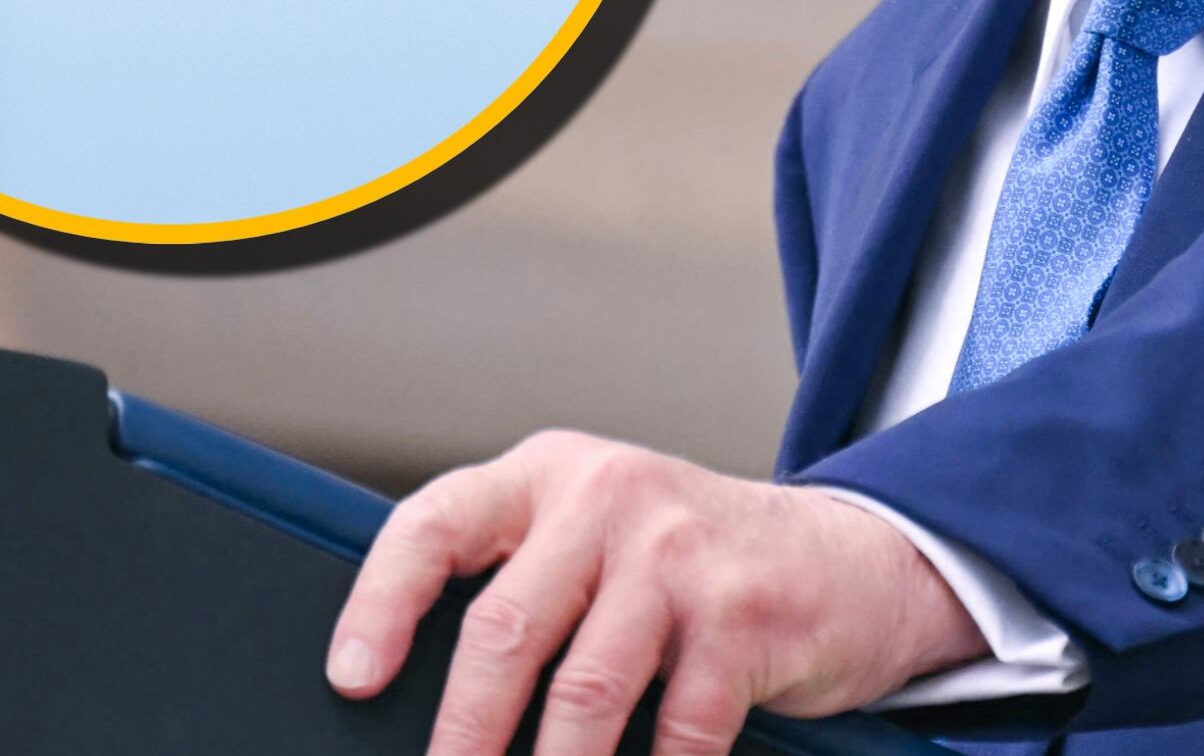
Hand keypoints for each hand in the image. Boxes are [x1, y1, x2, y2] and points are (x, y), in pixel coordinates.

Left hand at [326, 429, 988, 755]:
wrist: (852, 559)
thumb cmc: (698, 562)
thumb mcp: (602, 535)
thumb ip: (526, 580)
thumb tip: (426, 692)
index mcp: (553, 474)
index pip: (436, 523)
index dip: (379, 604)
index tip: (351, 678)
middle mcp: (611, 498)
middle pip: (503, 629)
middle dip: (461, 734)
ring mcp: (681, 556)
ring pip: (582, 694)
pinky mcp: (744, 617)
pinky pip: (676, 732)